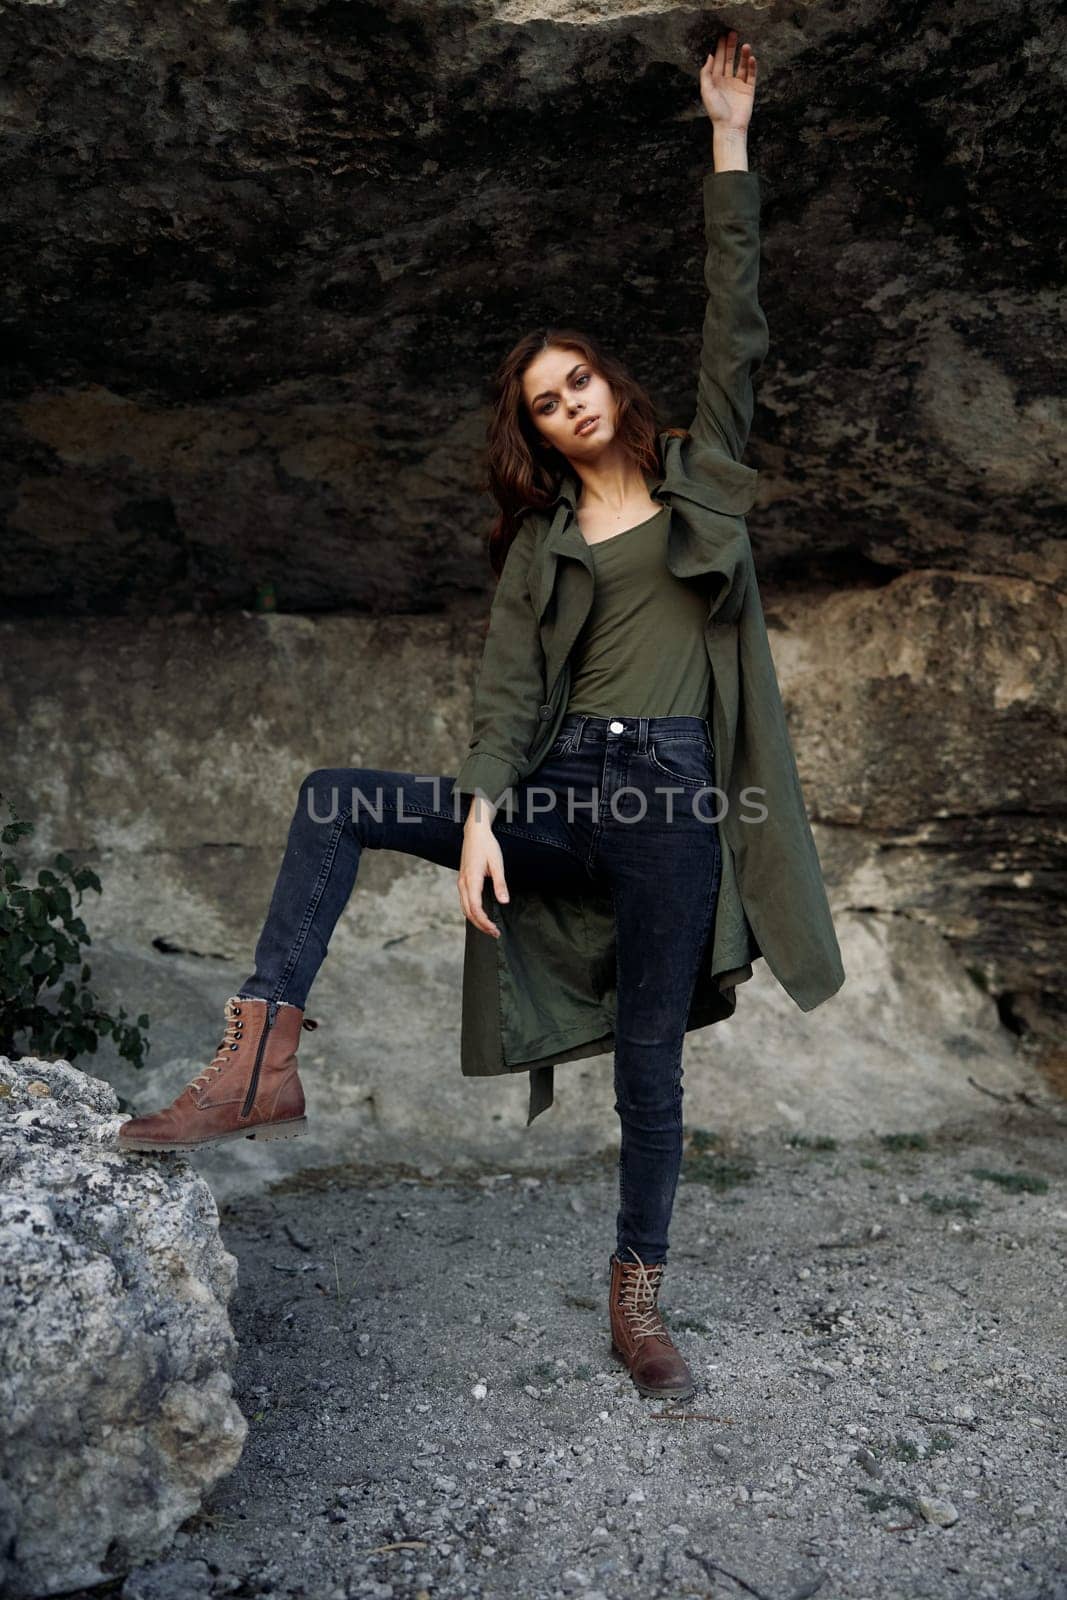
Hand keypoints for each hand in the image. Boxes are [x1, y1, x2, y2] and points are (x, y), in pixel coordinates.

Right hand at [458, 819, 509, 938]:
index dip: (484, 922)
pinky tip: (481, 915)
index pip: (475, 908)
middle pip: (468, 912)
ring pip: (464, 908)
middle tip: (494, 933)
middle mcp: (463, 883)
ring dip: (476, 920)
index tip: (495, 930)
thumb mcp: (497, 863)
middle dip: (481, 925)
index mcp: (472, 880)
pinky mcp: (463, 880)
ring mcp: (461, 882)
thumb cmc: (487, 846)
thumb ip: (500, 884)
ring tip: (489, 927)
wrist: (475, 832)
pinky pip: (464, 901)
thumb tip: (504, 901)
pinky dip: (471, 912)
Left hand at [700, 31, 756, 129]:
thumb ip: (706, 73)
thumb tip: (710, 56)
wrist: (729, 127)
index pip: (718, 62)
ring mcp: (738, 85)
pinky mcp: (748, 90)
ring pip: (741, 66)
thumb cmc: (716, 111)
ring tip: (745, 45)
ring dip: (743, 55)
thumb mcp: (706, 91)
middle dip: (731, 47)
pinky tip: (751, 58)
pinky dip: (751, 66)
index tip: (722, 37)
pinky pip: (751, 75)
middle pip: (730, 60)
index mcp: (716, 81)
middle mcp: (727, 81)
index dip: (720, 49)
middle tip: (733, 34)